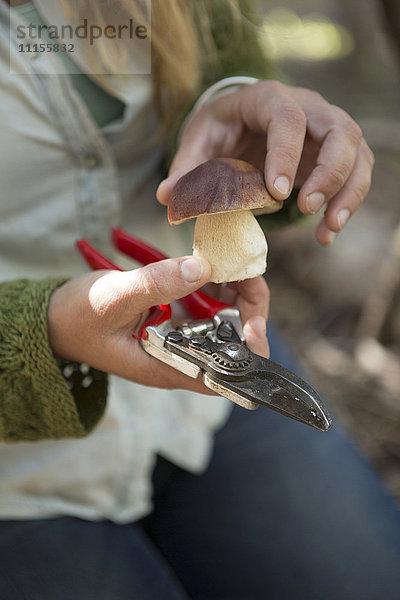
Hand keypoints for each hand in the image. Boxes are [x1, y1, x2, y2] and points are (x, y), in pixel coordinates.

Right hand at [47, 257, 269, 393]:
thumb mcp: (114, 299)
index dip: (247, 352)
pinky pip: (202, 300)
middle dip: (245, 307)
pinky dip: (210, 280)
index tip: (255, 324)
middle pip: (230, 339)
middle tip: (245, 272)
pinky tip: (211, 260)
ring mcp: (176, 334)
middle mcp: (178, 353)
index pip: (222, 373)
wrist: (52, 317)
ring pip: (220, 316)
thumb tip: (202, 267)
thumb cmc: (77, 318)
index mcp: (167, 366)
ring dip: (232, 289)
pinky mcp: (170, 315)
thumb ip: (156, 284)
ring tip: (232, 259)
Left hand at [157, 81, 373, 245]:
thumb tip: (166, 196)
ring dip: (347, 192)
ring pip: (356, 152)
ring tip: (327, 228)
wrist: (242, 123)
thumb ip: (186, 168)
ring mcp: (326, 129)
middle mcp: (307, 108)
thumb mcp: (198, 143)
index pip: (287, 117)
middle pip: (339, 130)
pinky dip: (346, 203)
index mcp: (267, 100)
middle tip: (308, 208)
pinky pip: (355, 173)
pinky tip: (326, 232)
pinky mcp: (335, 153)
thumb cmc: (221, 131)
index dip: (286, 153)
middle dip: (330, 172)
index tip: (277, 192)